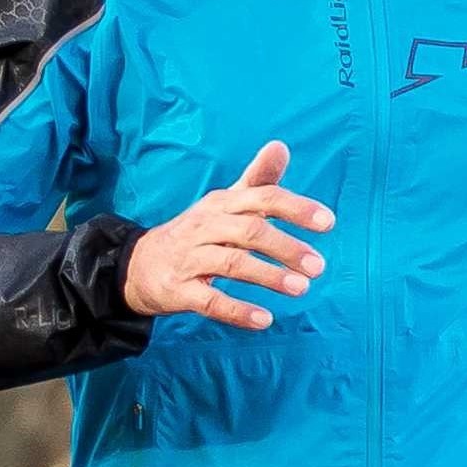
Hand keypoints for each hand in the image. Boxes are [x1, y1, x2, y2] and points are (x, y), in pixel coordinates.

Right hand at [125, 141, 331, 327]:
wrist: (138, 264)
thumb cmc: (196, 233)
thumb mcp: (224, 204)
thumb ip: (257, 181)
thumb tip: (281, 146)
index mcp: (221, 204)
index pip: (262, 197)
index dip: (296, 208)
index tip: (328, 222)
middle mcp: (205, 226)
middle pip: (249, 230)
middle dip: (286, 247)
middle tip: (318, 266)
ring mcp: (190, 258)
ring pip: (232, 263)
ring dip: (269, 276)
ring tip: (301, 289)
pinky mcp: (179, 289)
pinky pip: (210, 301)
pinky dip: (238, 311)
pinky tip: (264, 320)